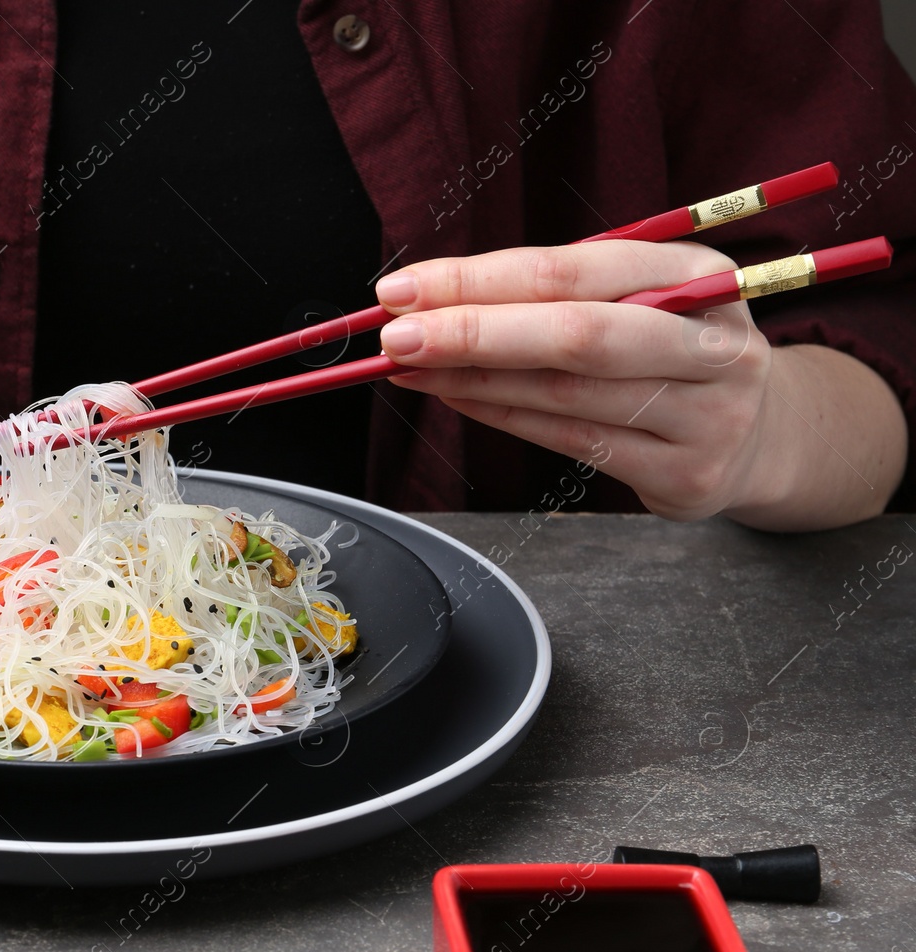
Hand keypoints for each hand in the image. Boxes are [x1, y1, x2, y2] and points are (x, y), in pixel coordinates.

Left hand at [374, 241, 905, 527]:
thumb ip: (552, 291)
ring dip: (471, 381)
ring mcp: (707, 413)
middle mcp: (712, 342)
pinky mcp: (686, 474)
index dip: (481, 279)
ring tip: (408, 367)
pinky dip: (502, 417)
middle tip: (396, 336)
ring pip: (565, 394)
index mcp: (700, 272)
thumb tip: (430, 295)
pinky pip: (570, 442)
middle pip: (577, 335)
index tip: (404, 287)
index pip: (573, 270)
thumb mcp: (639, 297)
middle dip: (474, 332)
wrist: (764, 432)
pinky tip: (456, 399)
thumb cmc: (670, 348)